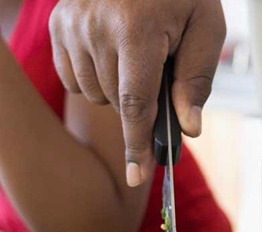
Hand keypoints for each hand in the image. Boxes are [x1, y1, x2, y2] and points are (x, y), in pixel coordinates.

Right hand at [49, 0, 225, 185]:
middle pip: (115, 102)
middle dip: (137, 99)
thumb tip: (188, 128)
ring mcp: (71, 26)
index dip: (138, 144)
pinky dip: (92, 74)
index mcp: (136, 29)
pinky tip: (108, 48)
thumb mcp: (204, 25)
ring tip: (132, 51)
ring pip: (92, 93)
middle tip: (155, 65)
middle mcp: (95, 28)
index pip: (134, 104)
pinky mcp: (57, 24)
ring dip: (113, 87)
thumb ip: (196, 78)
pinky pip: (72, 78)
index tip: (137, 176)